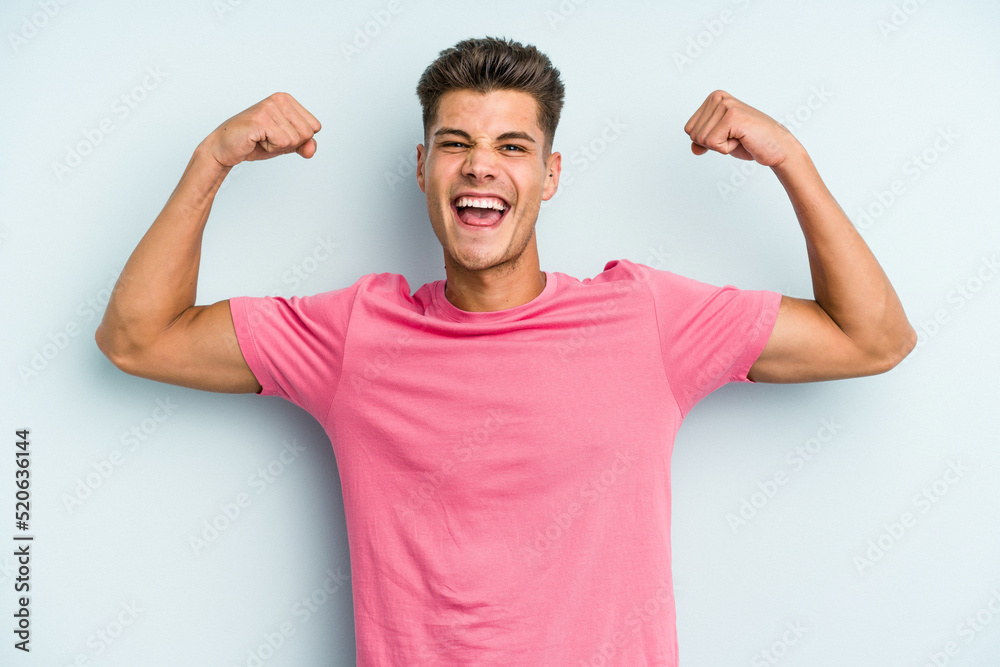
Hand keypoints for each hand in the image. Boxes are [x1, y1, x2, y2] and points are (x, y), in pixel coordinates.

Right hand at [204, 92, 321, 167]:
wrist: (225, 148)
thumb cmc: (255, 143)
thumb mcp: (286, 145)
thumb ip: (304, 145)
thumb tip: (312, 148)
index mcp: (287, 100)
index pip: (315, 127)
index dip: (299, 139)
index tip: (279, 135)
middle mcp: (280, 99)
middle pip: (308, 133)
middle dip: (290, 144)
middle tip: (269, 138)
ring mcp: (270, 107)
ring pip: (295, 139)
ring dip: (278, 146)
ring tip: (262, 138)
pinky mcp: (261, 119)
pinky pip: (283, 142)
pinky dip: (271, 148)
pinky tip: (257, 140)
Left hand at [683, 90, 801, 167]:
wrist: (776, 147)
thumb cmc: (751, 142)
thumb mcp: (721, 141)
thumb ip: (704, 141)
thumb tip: (694, 148)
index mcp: (713, 98)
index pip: (689, 129)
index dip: (707, 141)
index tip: (727, 135)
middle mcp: (718, 98)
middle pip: (693, 134)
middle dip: (712, 144)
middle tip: (734, 137)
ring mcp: (726, 105)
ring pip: (702, 139)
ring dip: (721, 146)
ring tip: (739, 137)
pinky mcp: (733, 116)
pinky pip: (713, 143)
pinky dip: (726, 148)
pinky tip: (742, 139)